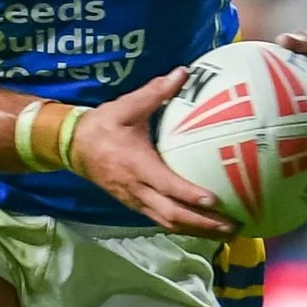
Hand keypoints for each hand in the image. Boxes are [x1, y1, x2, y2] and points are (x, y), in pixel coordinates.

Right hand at [69, 67, 238, 238]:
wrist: (73, 147)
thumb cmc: (102, 126)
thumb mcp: (125, 106)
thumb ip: (155, 92)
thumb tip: (183, 73)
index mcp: (137, 166)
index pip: (166, 185)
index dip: (190, 195)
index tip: (214, 200)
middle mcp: (138, 189)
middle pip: (173, 215)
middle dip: (203, 223)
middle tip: (233, 225)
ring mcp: (136, 201)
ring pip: (170, 223)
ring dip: (199, 231)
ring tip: (228, 232)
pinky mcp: (136, 205)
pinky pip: (163, 221)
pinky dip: (186, 227)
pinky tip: (206, 228)